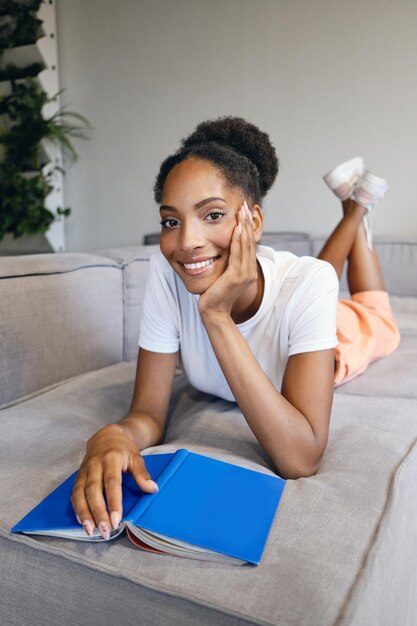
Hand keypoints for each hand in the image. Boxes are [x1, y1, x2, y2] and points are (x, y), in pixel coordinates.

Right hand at [71, 423, 157, 538]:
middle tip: (105, 530)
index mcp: (111, 458)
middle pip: (93, 491)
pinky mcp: (78, 476)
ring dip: (84, 513)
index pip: (112, 483)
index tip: (117, 519)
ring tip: (90, 531)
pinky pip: (74, 493)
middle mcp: (95, 465)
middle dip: (98, 513)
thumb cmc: (123, 449)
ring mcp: (84, 471)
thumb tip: (153, 489)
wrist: (105, 436)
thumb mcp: (136, 456)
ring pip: (80, 494)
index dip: (113, 502)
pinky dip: (77, 508)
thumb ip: (142, 473)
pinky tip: (81, 521)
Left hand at [198, 202, 257, 318]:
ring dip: (244, 227)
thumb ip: (227, 263)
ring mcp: (244, 274)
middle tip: (245, 205)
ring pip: (246, 246)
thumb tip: (222, 250)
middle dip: (247, 222)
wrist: (213, 312)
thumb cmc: (215, 294)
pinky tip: (236, 229)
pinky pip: (238, 255)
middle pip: (250, 242)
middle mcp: (249, 271)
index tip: (244, 212)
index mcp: (248, 270)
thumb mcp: (223, 275)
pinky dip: (238, 241)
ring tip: (242, 212)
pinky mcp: (236, 277)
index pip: (249, 244)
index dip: (247, 227)